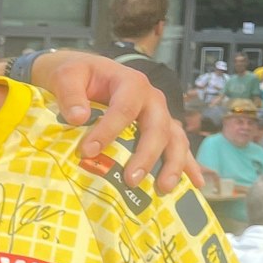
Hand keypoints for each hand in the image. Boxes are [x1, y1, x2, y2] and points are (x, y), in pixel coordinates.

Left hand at [31, 51, 199, 192]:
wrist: (84, 73)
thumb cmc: (76, 75)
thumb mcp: (66, 76)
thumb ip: (70, 94)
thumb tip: (79, 118)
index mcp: (131, 83)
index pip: (123, 109)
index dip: (107, 131)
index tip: (87, 152)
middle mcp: (152, 99)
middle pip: (157, 128)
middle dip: (146, 155)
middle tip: (130, 180)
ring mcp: (159, 114)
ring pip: (175, 139)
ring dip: (173, 164)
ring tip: (164, 188)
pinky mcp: (161, 129)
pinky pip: (178, 146)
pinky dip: (188, 165)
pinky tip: (195, 184)